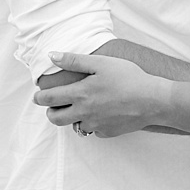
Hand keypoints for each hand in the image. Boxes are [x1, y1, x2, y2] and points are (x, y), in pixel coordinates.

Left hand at [31, 51, 168, 137]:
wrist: (152, 100)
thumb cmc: (128, 77)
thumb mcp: (101, 63)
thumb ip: (74, 60)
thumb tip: (52, 56)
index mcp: (80, 94)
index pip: (49, 99)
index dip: (39, 97)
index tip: (37, 96)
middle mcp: (84, 112)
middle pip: (56, 119)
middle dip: (50, 112)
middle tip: (53, 105)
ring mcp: (95, 125)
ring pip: (74, 125)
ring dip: (71, 118)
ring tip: (78, 107)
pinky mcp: (107, 132)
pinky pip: (92, 129)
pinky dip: (91, 123)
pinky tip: (101, 113)